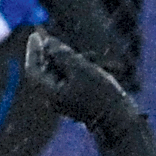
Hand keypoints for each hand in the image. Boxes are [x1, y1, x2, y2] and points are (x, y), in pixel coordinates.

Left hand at [24, 30, 139, 141]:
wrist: (122, 121)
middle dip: (57, 55)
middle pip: (48, 70)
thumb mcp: (81, 68)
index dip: (34, 51)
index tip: (35, 34)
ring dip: (74, 62)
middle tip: (59, 40)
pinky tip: (98, 65)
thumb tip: (48, 42)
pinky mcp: (80, 102)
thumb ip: (62, 54)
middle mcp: (55, 98)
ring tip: (92, 56)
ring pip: (64, 74)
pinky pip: (75, 82)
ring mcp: (67, 101)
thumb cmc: (101, 95)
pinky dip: (82, 72)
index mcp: (50, 93)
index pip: (34, 69)